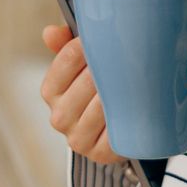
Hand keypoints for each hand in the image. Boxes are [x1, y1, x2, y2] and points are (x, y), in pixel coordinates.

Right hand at [39, 24, 123, 164]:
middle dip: (110, 67)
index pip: (66, 59)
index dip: (90, 45)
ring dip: (121, 90)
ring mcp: (78, 138)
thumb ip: (65, 46)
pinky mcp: (99, 154)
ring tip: (137, 78)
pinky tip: (137, 104)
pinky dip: (127, 115)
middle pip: (87, 81)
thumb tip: (51, 32)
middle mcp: (59, 117)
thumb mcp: (81, 66)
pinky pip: (115, 130)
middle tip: (130, 57)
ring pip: (102, 105)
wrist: (116, 130)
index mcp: (50, 91)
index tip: (109, 39)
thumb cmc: (97, 90)